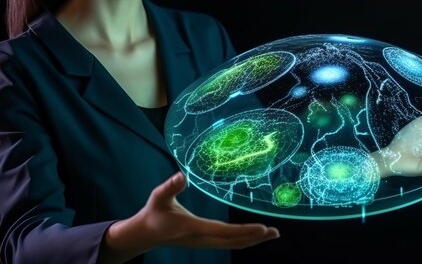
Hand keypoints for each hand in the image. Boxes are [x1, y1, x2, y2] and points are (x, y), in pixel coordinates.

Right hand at [101, 172, 278, 262]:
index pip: (223, 232)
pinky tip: (254, 235)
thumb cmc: (154, 213)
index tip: (262, 228)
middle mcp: (201, 239)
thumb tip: (182, 175)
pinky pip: (228, 243)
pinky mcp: (205, 242)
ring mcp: (204, 243)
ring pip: (233, 245)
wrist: (146, 234)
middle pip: (233, 242)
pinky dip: (244, 240)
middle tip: (275, 232)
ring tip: (271, 234)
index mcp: (193, 229)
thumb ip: (170, 187)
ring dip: (252, 240)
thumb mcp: (159, 197)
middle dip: (255, 237)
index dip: (243, 231)